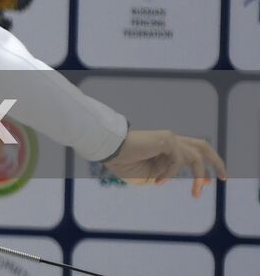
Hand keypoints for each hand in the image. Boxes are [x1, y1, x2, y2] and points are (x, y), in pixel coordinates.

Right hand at [102, 129, 226, 197]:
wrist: (109, 149)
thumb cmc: (122, 161)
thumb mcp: (147, 174)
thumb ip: (163, 174)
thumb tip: (172, 176)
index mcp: (165, 147)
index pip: (191, 152)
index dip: (202, 167)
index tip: (208, 183)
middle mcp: (170, 140)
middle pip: (202, 146)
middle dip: (216, 162)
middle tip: (224, 179)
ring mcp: (170, 138)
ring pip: (195, 156)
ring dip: (198, 177)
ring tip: (196, 193)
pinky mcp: (167, 140)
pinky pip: (177, 161)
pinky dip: (169, 174)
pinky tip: (157, 180)